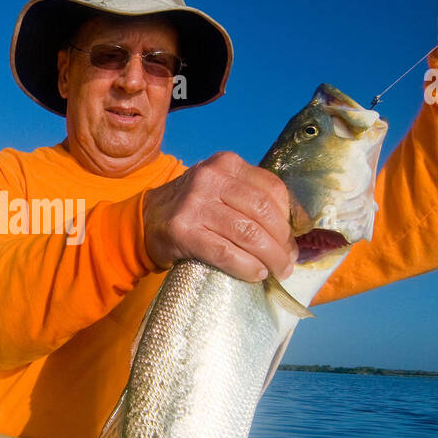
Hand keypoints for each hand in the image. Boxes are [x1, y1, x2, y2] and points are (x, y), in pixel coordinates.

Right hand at [143, 151, 296, 281]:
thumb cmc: (194, 208)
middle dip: (282, 243)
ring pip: (248, 233)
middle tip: (287, 263)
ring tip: (276, 272)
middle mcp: (211, 178)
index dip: (288, 219)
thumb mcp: (220, 188)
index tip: (291, 241)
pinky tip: (255, 274)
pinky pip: (225, 252)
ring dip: (269, 258)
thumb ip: (250, 198)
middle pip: (263, 212)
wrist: (146, 219)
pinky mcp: (182, 231)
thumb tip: (289, 235)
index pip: (272, 189)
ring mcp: (194, 204)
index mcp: (226, 163)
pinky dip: (246, 266)